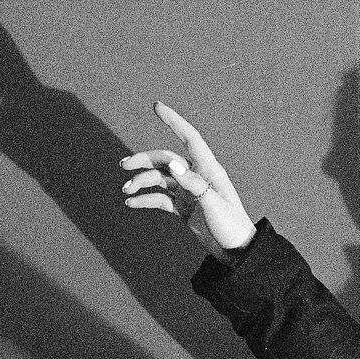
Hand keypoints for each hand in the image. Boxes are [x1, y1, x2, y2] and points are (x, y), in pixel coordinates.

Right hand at [121, 103, 256, 262]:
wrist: (235, 252)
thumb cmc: (231, 226)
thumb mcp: (213, 205)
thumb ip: (193, 184)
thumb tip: (172, 164)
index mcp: (208, 170)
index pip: (189, 138)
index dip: (174, 121)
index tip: (156, 106)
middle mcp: (196, 177)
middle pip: (165, 160)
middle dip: (144, 160)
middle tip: (124, 166)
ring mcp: (188, 192)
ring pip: (160, 179)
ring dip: (142, 181)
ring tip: (126, 190)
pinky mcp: (183, 208)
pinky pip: (160, 199)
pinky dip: (145, 199)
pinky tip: (131, 203)